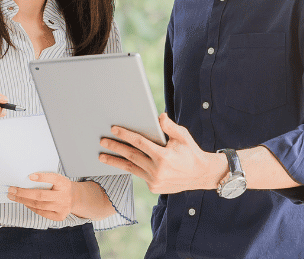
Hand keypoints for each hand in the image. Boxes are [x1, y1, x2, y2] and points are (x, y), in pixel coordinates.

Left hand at [7, 172, 73, 220]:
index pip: (54, 179)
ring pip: (39, 205)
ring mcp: (62, 207)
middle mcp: (64, 196)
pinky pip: (41, 212)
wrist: (74, 197)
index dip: (42, 177)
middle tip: (12, 189)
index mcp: (64, 183)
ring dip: (23, 200)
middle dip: (23, 192)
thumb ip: (46, 179)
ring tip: (13, 196)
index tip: (30, 176)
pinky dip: (31, 207)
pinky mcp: (59, 216)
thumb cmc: (60, 186)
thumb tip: (25, 179)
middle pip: (41, 195)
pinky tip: (24, 202)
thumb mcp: (58, 179)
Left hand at [98, 112, 221, 194]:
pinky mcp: (154, 187)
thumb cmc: (191, 152)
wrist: (201, 175)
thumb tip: (158, 116)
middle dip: (115, 147)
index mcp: (164, 156)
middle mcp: (158, 170)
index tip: (113, 129)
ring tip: (102, 156)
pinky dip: (130, 168)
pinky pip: (139, 175)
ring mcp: (155, 181)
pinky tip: (119, 163)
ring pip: (131, 168)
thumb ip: (169, 126)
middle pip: (131, 156)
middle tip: (102, 141)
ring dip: (115, 162)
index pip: (140, 143)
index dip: (126, 135)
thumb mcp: (183, 136)